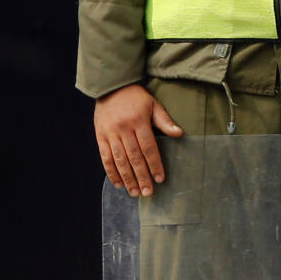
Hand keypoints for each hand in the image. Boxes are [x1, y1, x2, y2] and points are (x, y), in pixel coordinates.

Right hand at [95, 83, 179, 197]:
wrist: (111, 87)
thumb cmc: (136, 97)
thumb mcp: (153, 105)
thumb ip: (165, 120)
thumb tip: (179, 133)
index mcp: (138, 121)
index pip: (148, 148)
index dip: (154, 164)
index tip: (160, 179)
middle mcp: (123, 129)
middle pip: (134, 157)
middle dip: (141, 177)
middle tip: (148, 192)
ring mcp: (110, 134)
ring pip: (119, 160)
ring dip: (127, 178)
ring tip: (135, 192)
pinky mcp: (100, 137)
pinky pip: (105, 157)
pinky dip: (111, 172)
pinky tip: (118, 184)